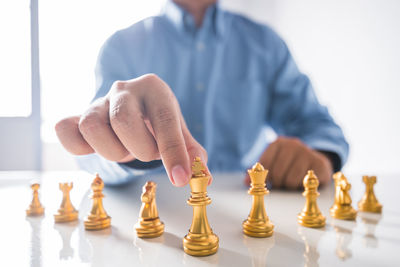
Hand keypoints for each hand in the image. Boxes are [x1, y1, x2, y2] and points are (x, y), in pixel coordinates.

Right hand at [55, 74, 206, 186]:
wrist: (134, 108)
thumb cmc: (158, 121)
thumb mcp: (179, 131)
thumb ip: (192, 152)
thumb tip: (204, 177)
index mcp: (155, 89)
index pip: (164, 120)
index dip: (172, 152)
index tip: (180, 179)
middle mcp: (124, 89)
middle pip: (123, 121)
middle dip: (139, 148)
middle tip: (146, 152)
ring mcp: (98, 101)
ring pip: (92, 127)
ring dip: (112, 150)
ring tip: (125, 148)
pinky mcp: (77, 116)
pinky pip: (66, 132)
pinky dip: (78, 147)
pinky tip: (96, 149)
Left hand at [245, 137, 332, 189]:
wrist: (315, 158)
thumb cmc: (289, 163)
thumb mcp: (274, 162)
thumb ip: (259, 171)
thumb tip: (246, 181)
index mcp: (277, 143)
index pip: (264, 164)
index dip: (264, 178)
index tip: (268, 182)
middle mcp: (292, 144)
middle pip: (277, 174)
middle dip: (277, 183)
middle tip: (280, 184)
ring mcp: (307, 152)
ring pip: (290, 180)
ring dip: (289, 186)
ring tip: (291, 182)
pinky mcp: (319, 163)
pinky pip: (304, 182)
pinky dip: (301, 185)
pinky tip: (302, 181)